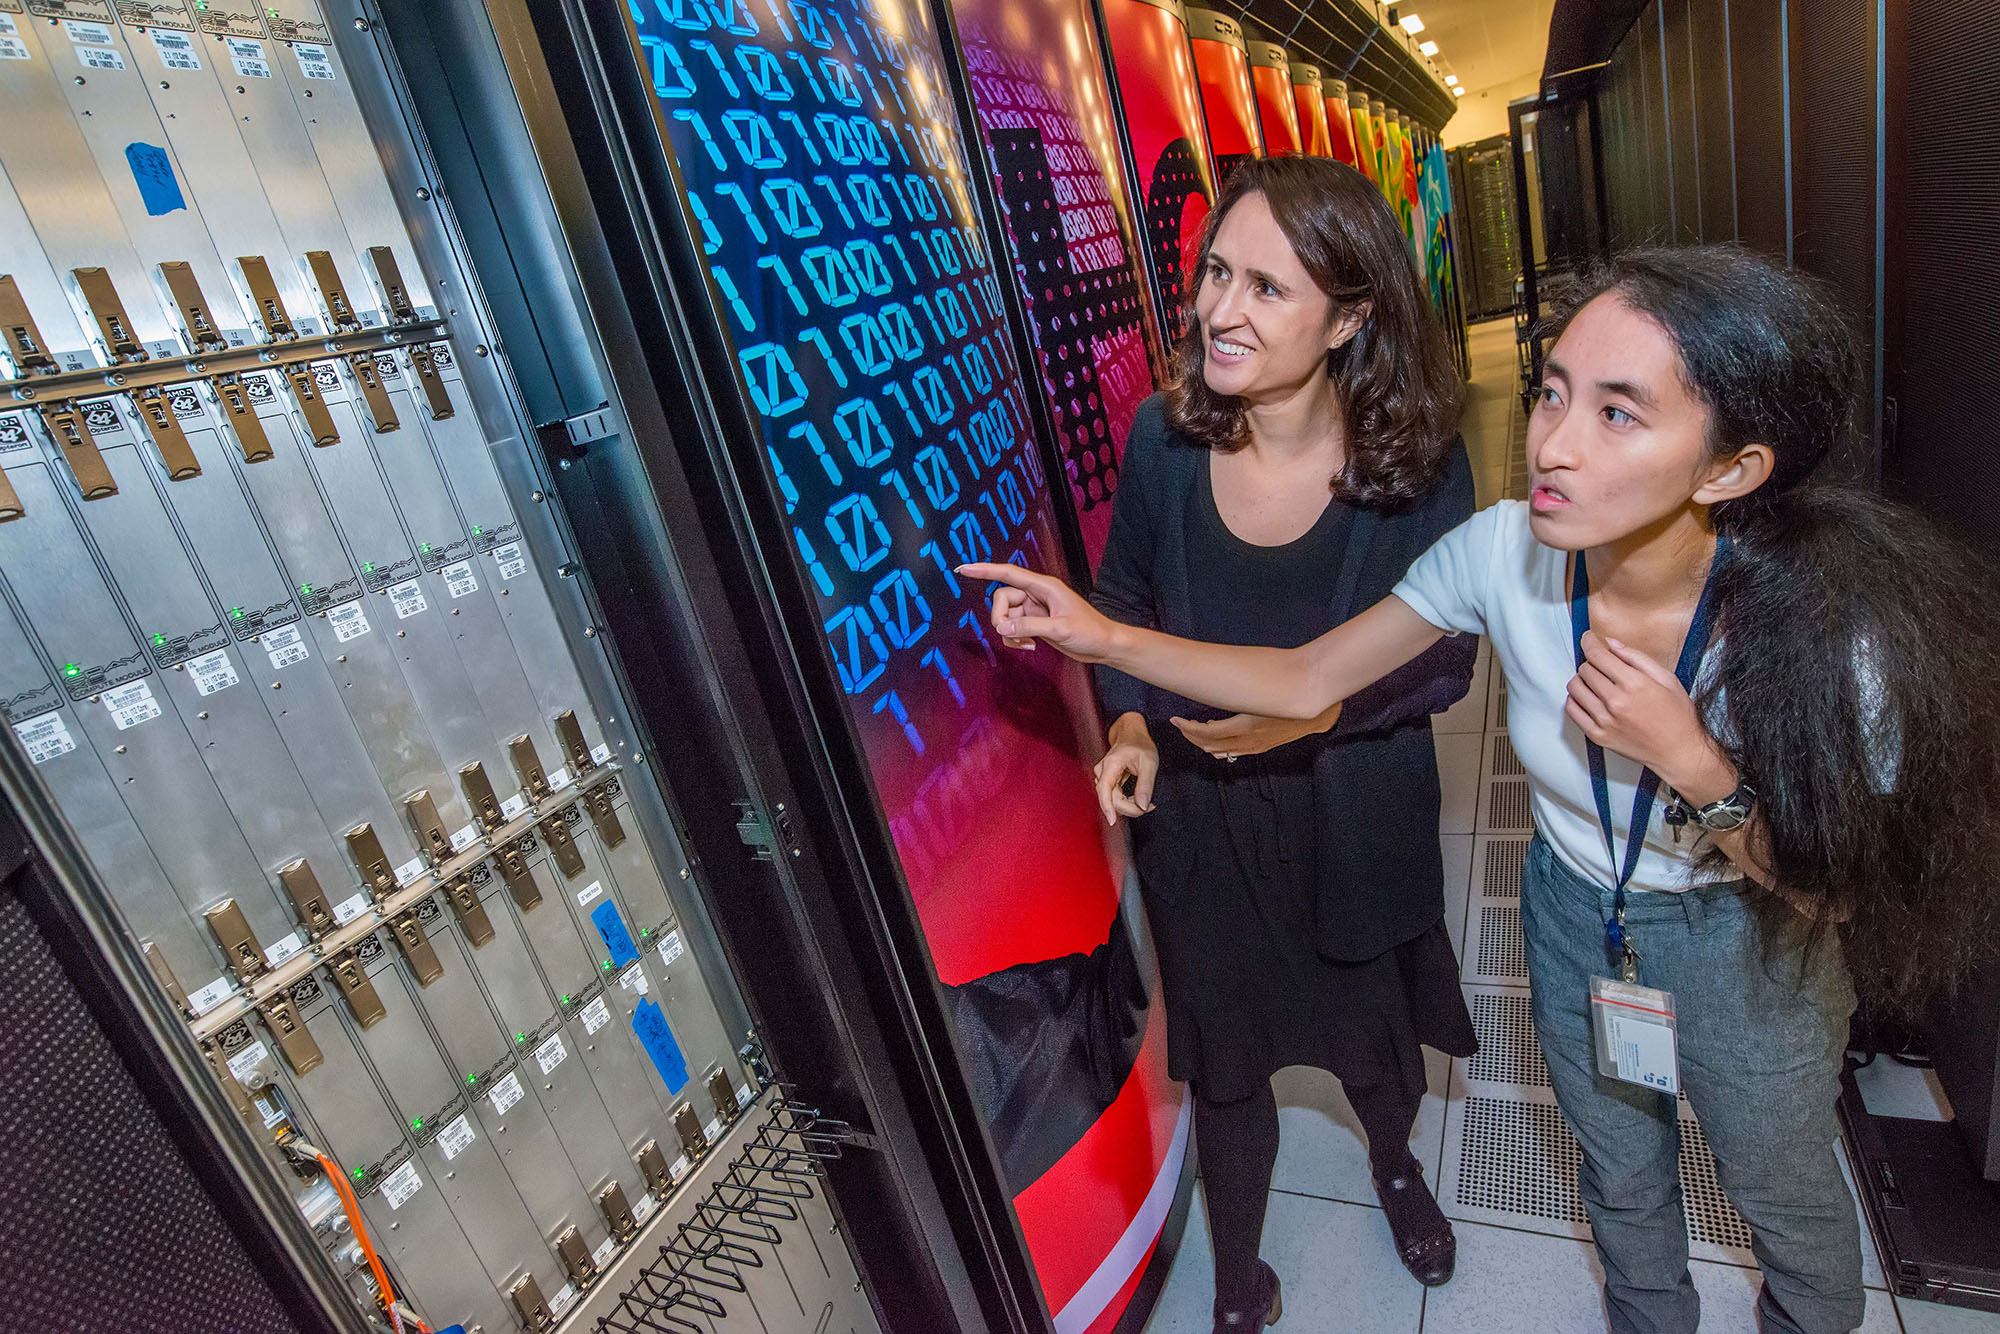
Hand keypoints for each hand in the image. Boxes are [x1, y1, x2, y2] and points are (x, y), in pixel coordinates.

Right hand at [957, 561, 1121, 661]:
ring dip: (1009, 632)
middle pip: (1001, 599)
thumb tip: (1001, 627)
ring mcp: (1034, 609)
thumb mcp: (1059, 628)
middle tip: (1012, 634)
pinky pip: (1013, 627)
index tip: (963, 569)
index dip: (984, 570)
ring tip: (1026, 643)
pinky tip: (1029, 646)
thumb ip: (1029, 626)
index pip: (1008, 573)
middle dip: (1000, 618)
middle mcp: (1036, 594)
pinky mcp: (1035, 622)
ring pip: (1005, 615)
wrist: (1103, 646)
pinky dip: (1015, 638)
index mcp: (1044, 586)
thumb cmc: (1089, 631)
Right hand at [1095, 713, 1157, 825]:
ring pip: (1113, 800)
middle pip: (1111, 799)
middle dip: (1130, 808)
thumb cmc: (1140, 744)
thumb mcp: (1149, 763)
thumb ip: (1146, 785)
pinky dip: (1127, 801)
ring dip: (1129, 805)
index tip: (1112, 821)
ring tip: (1147, 802)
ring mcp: (1103, 776)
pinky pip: (1115, 797)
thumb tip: (1142, 806)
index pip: (1105, 790)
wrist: (1132, 734)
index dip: (1107, 807)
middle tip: (1150, 807)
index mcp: (1111, 764)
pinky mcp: (1107, 781)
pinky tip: (1138, 799)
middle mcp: (1103, 771)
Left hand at [1170, 702, 1343, 759]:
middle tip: (1179, 724)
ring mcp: (1255, 747)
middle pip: (1209, 745)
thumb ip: (1236, 694)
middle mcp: (1248, 741)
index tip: (1176, 719)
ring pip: (1220, 751)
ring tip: (1193, 730)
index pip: (1207, 733)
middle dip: (1191, 735)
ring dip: (1203, 742)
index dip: (1188, 728)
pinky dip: (1219, 747)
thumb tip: (1212, 693)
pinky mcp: (1262, 747)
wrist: (1316, 713)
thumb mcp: (1259, 692)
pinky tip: (1214, 741)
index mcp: (1245, 726)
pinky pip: (1233, 752)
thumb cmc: (1290, 693)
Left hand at [1565, 631, 1719, 787]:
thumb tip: (1612, 644)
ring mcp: (1604, 720)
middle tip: (1603, 666)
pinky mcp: (1597, 735)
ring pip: (1575, 687)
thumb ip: (1637, 658)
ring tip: (1596, 682)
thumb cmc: (1677, 716)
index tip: (1588, 638)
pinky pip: (1572, 710)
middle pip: (1585, 669)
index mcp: (1634, 684)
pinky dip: (1576, 699)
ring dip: (1582, 680)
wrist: (1678, 751)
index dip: (1590, 642)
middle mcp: (1616, 702)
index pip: (1598, 655)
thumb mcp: (1666, 679)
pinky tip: (1588, 697)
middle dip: (1592, 662)